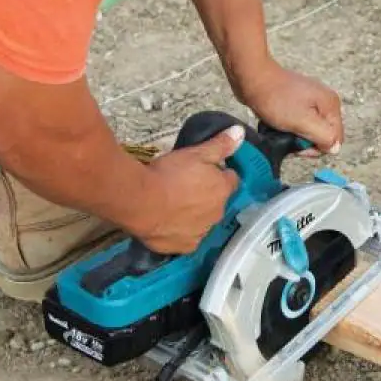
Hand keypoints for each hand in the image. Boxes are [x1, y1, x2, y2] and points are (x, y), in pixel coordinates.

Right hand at [138, 125, 243, 254]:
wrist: (140, 202)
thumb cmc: (169, 174)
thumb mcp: (195, 153)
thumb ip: (220, 145)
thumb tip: (240, 133)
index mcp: (223, 191)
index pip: (231, 181)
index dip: (219, 174)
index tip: (206, 171)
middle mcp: (217, 214)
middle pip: (217, 202)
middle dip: (207, 195)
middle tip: (185, 185)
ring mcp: (202, 233)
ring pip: (203, 221)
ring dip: (194, 214)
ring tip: (173, 204)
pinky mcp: (185, 247)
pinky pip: (188, 238)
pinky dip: (181, 231)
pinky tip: (168, 222)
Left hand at [237, 59, 342, 155]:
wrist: (252, 79)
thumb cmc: (275, 99)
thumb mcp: (303, 122)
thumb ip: (324, 136)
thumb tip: (335, 148)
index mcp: (331, 105)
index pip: (335, 139)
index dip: (317, 148)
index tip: (299, 143)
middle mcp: (326, 102)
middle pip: (324, 135)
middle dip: (307, 142)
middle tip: (289, 137)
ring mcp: (312, 101)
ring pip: (311, 131)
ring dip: (297, 136)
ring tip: (282, 131)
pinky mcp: (299, 102)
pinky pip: (301, 123)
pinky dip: (291, 128)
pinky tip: (281, 126)